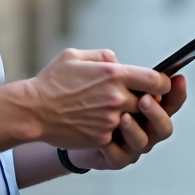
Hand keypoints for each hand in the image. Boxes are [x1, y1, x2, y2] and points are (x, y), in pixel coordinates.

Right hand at [25, 48, 170, 150]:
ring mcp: (111, 120)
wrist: (33, 111)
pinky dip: (111, 130)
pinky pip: (117, 135)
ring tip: (110, 112)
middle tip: (132, 100)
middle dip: (143, 102)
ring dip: (127, 117)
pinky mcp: (102, 138)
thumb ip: (102, 57)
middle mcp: (116, 97)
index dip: (162, 84)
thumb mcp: (75, 56)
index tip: (158, 86)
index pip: (157, 80)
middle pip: (148, 102)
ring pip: (134, 120)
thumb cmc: (51, 81)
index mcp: (113, 74)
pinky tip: (95, 124)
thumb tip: (118, 63)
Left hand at [67, 75, 185, 170]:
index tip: (177, 79)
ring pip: (144, 142)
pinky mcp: (116, 159)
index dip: (176, 91)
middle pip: (164, 125)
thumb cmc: (85, 101)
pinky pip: (120, 156)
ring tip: (123, 117)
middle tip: (144, 99)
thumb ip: (108, 67)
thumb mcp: (96, 78)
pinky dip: (114, 147)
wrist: (64, 127)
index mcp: (147, 106)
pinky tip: (104, 137)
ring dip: (135, 129)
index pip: (169, 99)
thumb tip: (115, 62)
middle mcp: (144, 127)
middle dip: (157, 112)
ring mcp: (132, 145)